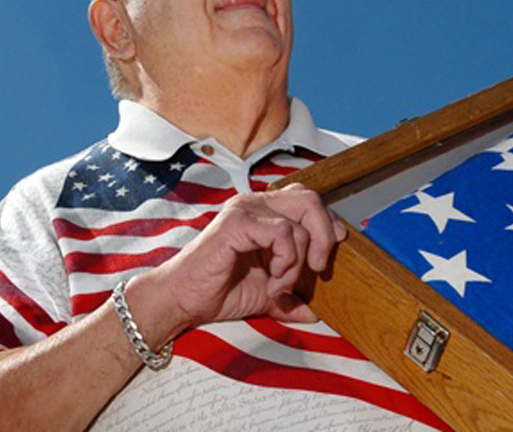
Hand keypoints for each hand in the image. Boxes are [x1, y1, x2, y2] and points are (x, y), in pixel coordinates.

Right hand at [130, 183, 347, 342]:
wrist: (183, 300)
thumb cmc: (215, 291)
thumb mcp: (264, 295)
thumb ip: (288, 297)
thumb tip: (313, 313)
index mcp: (261, 213)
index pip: (306, 200)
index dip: (325, 223)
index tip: (329, 252)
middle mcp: (253, 204)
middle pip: (309, 199)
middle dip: (324, 235)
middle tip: (318, 268)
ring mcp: (244, 211)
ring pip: (299, 220)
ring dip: (298, 261)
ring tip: (279, 284)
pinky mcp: (237, 223)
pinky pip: (282, 233)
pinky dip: (286, 260)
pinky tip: (272, 280)